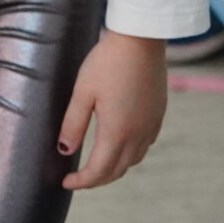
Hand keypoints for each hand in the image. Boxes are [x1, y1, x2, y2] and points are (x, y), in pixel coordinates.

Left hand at [59, 29, 166, 189]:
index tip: (65, 183)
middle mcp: (139, 134)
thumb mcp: (82, 92)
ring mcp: (152, 124)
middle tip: (78, 179)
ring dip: (115, 168)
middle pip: (118, 170)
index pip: (99, 171)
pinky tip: (120, 143)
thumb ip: (73, 124)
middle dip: (97, 179)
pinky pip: (146, 144)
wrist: (141, 39)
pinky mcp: (158, 113)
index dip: (81, 182)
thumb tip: (64, 151)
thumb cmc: (107, 62)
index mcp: (118, 132)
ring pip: (134, 159)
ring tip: (97, 164)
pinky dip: (131, 153)